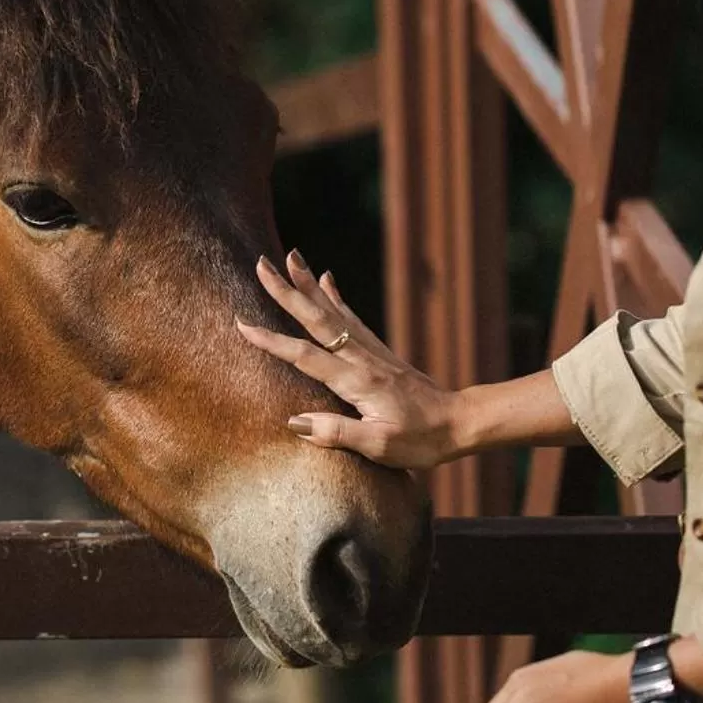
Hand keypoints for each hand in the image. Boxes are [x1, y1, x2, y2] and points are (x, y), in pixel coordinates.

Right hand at [234, 251, 466, 468]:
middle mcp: (362, 358)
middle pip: (317, 319)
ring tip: (291, 256)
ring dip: (308, 283)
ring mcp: (371, 351)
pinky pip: (351, 317)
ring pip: (333, 311)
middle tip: (261, 264)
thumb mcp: (379, 446)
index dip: (272, 341)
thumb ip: (337, 432)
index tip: (243, 324)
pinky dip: (335, 296)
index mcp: (356, 381)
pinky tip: (326, 279)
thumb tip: (295, 422)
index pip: (305, 356)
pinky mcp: (379, 352)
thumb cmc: (420, 440)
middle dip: (287, 292)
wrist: (460, 422)